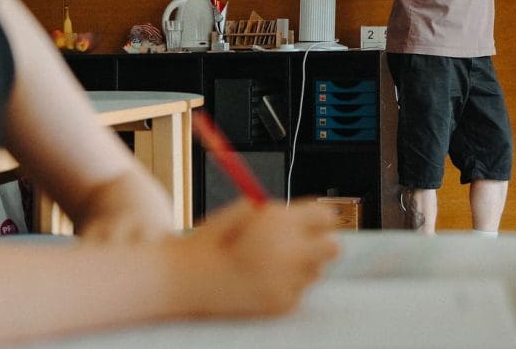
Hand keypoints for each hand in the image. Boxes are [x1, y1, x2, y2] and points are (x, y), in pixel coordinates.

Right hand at [176, 198, 339, 317]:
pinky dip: (284, 288)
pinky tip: (258, 283)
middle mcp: (288, 251)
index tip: (312, 225)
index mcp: (279, 221)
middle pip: (333, 247)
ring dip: (300, 268)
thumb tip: (309, 215)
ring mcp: (285, 281)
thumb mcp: (244, 212)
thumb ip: (277, 212)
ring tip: (266, 266)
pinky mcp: (279, 303)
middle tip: (302, 247)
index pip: (325, 217)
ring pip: (315, 272)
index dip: (318, 220)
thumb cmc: (213, 241)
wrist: (182, 279)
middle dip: (321, 245)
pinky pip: (297, 293)